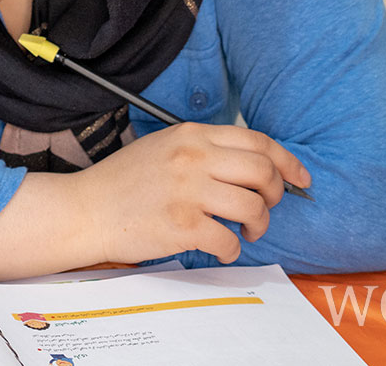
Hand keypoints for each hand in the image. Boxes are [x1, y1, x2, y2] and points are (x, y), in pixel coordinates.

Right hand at [73, 122, 310, 264]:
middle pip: (262, 171)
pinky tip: (221, 249)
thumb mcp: (164, 148)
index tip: (299, 179)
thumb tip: (251, 168)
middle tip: (265, 208)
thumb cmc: (124, 183)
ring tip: (246, 230)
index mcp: (191, 135)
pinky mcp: (181, 225)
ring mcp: (187, 191)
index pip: (257, 141)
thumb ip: (204, 150)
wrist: (85, 210)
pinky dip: (232, 249)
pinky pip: (228, 240)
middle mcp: (192, 158)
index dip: (287, 162)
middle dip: (275, 194)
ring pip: (252, 206)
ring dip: (258, 224)